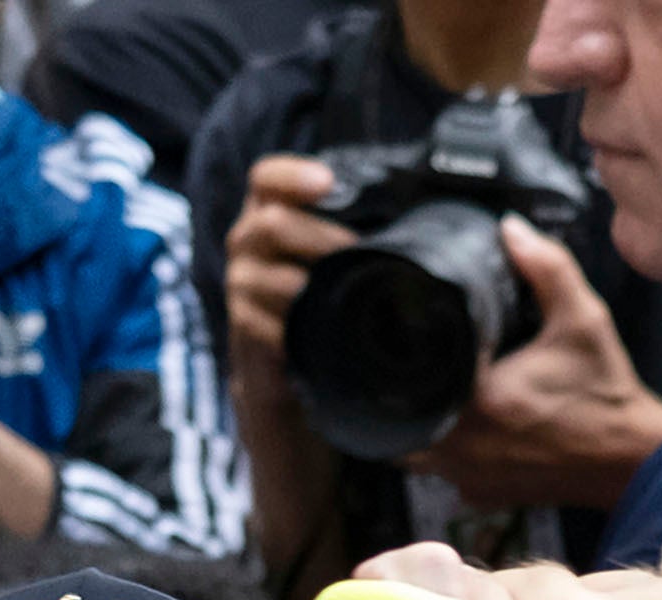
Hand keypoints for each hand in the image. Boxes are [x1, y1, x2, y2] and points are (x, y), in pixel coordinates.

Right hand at [226, 149, 346, 374]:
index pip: (267, 179)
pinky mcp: (245, 325)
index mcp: (269, 210)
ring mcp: (243, 283)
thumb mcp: (330, 252)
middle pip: (273, 225)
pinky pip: (275, 325)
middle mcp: (248, 241)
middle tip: (359, 253)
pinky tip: (325, 334)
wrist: (283, 361)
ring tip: (350, 297)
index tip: (326, 183)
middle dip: (324, 239)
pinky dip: (305, 330)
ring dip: (320, 290)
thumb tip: (418, 206)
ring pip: (281, 281)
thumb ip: (354, 226)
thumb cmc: (317, 293)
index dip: (293, 176)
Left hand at [413, 223, 661, 516]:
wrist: (632, 460)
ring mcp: (470, 477)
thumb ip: (546, 267)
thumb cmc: (608, 395)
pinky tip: (455, 423)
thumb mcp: (583, 319)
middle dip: (395, 389)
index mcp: (481, 402)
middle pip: (396, 417)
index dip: (400, 350)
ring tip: (424, 388)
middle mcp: (466, 448)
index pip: (408, 375)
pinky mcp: (481, 494)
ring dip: (412, 420)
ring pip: (409, 451)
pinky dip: (439, 448)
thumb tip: (509, 228)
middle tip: (407, 359)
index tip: (407, 331)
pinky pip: (437, 472)